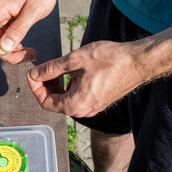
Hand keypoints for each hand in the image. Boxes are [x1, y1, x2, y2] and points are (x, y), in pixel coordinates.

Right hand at [0, 0, 59, 63]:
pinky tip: (25, 47)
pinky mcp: (7, 17)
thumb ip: (19, 29)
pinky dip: (13, 44)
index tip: (14, 52)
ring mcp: (0, 15)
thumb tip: (5, 47)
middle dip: (6, 53)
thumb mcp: (34, 10)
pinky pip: (4, 35)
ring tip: (29, 53)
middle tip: (26, 56)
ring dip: (11, 51)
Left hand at [27, 41, 142, 116]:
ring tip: (56, 68)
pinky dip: (69, 86)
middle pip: (54, 102)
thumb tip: (35, 74)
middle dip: (45, 86)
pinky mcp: (98, 100)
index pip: (45, 102)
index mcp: (75, 104)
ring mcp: (92, 106)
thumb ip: (52, 69)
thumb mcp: (75, 60)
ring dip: (57, 85)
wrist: (139, 61)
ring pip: (65, 99)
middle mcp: (83, 110)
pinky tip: (72, 72)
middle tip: (42, 69)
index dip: (35, 88)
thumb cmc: (111, 60)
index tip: (32, 73)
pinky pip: (77, 96)